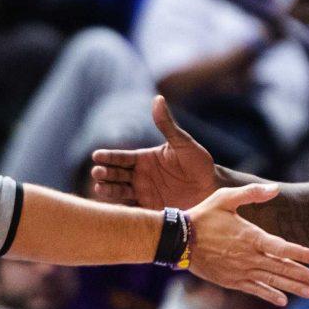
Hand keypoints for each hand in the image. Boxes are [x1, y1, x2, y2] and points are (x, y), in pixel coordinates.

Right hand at [89, 97, 217, 209]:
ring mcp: (143, 193)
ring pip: (119, 192)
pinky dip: (121, 211)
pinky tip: (111, 210)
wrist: (212, 189)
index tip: (97, 156)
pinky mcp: (149, 209)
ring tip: (99, 188)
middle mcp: (139, 176)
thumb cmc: (199, 163)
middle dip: (105, 173)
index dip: (108, 157)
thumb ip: (167, 125)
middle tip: (97, 172)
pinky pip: (131, 210)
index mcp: (144, 159)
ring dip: (108, 190)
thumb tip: (158, 98)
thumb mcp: (182, 143)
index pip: (121, 157)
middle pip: (116, 174)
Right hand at [184, 183, 308, 305]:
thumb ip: (252, 193)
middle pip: (282, 268)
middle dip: (304, 275)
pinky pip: (254, 289)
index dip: (301, 254)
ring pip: (272, 281)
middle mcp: (248, 257)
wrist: (178, 240)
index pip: (282, 248)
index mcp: (250, 237)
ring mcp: (240, 271)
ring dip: (293, 287)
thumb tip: (275, 188)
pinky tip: (283, 300)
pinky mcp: (231, 280)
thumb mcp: (226, 198)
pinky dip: (269, 294)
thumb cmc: (203, 216)